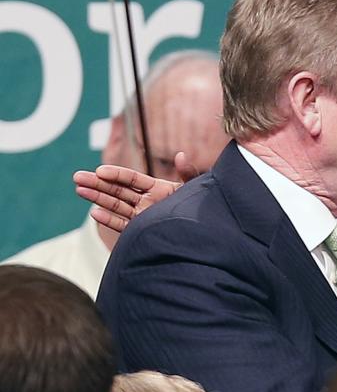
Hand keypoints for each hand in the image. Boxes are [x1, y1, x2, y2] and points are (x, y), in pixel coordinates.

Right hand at [73, 157, 193, 233]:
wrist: (204, 237)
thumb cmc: (203, 211)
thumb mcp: (196, 190)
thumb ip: (187, 173)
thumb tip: (181, 154)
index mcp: (158, 189)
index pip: (132, 179)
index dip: (116, 174)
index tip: (100, 170)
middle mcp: (147, 202)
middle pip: (118, 190)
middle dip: (98, 183)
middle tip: (77, 176)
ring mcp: (142, 217)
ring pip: (116, 206)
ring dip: (97, 198)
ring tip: (79, 189)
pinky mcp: (140, 232)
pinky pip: (123, 225)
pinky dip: (109, 220)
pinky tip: (94, 213)